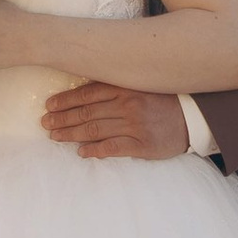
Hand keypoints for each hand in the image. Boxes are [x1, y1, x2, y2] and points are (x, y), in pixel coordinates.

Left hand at [41, 83, 189, 161]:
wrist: (191, 118)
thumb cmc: (161, 100)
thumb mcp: (139, 85)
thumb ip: (114, 88)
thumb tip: (83, 94)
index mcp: (125, 87)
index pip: (87, 93)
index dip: (65, 100)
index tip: (49, 105)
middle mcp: (127, 105)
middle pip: (86, 112)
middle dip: (62, 119)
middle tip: (45, 124)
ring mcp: (134, 126)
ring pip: (94, 130)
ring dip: (71, 134)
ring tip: (55, 137)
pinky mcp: (141, 145)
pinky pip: (111, 148)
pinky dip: (93, 150)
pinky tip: (81, 152)